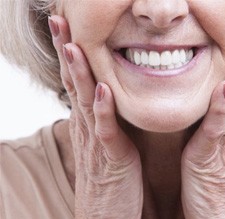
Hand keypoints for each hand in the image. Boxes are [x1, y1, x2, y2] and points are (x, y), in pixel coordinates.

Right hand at [48, 16, 142, 218]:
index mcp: (88, 122)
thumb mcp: (105, 141)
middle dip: (66, 52)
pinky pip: (105, 131)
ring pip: (84, 101)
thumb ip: (104, 118)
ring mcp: (96, 142)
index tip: (67, 28)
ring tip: (73, 45)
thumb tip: (105, 95)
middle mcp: (87, 127)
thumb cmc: (110, 176)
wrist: (106, 214)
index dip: (70, 54)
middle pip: (73, 83)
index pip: (76, 81)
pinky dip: (102, 110)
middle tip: (59, 22)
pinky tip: (101, 89)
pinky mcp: (111, 158)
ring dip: (79, 73)